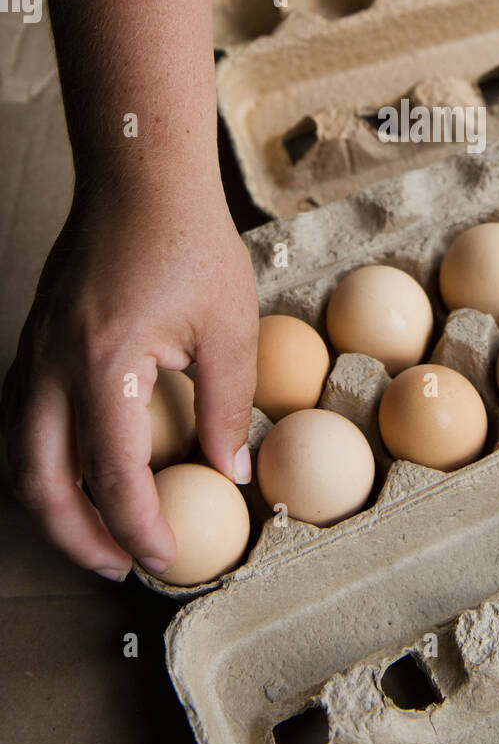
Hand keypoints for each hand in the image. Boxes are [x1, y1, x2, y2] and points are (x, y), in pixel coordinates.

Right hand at [1, 183, 258, 579]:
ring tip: (96, 532)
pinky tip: (75, 471)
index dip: (138, 529)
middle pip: (39, 484)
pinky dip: (39, 463)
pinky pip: (17, 422)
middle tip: (119, 564)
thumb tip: (231, 471)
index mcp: (105, 365)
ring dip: (51, 506)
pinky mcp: (34, 342)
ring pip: (16, 457)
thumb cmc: (189, 240)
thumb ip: (228, 407)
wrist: (139, 179)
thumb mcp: (229, 327)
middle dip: (76, 538)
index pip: (112, 476)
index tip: (165, 558)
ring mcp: (34, 354)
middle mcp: (53, 367)